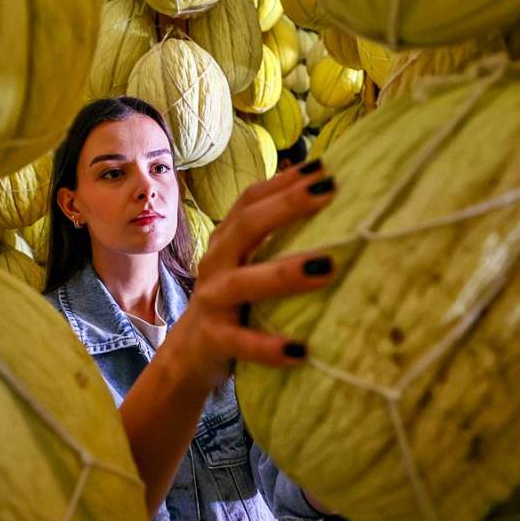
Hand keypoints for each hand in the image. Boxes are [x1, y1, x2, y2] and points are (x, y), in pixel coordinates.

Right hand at [120, 158, 337, 517]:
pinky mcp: (214, 339)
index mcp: (227, 240)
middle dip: (288, 205)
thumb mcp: (248, 262)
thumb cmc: (234, 300)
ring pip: (245, 282)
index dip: (283, 181)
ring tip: (327, 267)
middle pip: (247, 225)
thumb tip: (323, 190)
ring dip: (286, 274)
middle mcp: (217, 263)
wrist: (190, 354)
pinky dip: (269, 347)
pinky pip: (241, 342)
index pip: (250, 200)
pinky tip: (300, 350)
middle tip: (329, 190)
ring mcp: (213, 300)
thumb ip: (275, 234)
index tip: (323, 167)